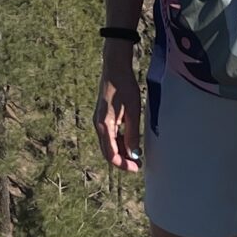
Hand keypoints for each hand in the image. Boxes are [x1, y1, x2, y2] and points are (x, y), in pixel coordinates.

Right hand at [94, 55, 142, 172]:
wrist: (115, 68)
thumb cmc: (124, 87)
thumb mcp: (133, 112)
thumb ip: (132, 134)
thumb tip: (133, 154)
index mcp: (104, 126)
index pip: (111, 154)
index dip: (123, 164)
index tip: (136, 168)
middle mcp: (98, 125)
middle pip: (107, 151)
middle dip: (122, 161)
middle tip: (137, 166)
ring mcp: (99, 120)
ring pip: (108, 144)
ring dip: (121, 152)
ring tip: (136, 155)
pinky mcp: (103, 116)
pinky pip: (109, 135)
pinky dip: (119, 142)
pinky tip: (130, 141)